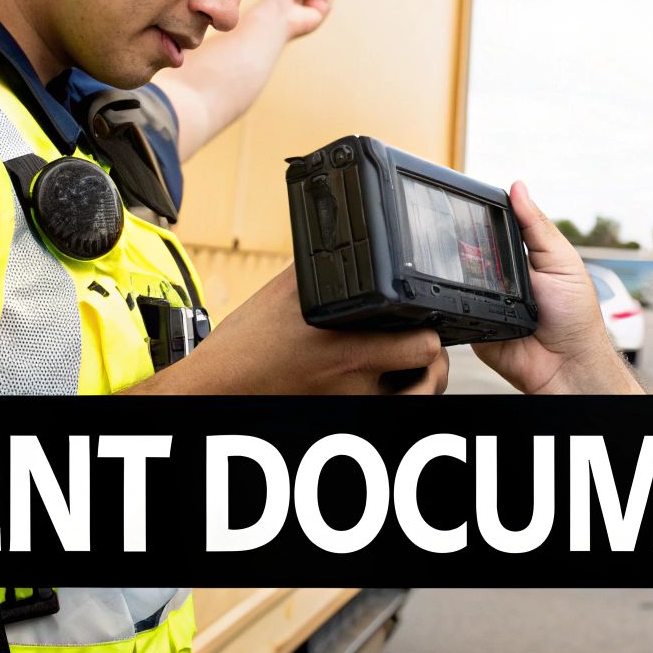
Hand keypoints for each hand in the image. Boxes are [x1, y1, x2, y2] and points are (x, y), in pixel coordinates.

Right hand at [145, 266, 446, 395]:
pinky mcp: (344, 419)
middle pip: (430, 370)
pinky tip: (386, 387)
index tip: (427, 318)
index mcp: (348, 340)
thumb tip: (341, 234)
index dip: (433, 325)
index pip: (423, 339)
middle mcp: (354, 375)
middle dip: (436, 357)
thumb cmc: (246, 342)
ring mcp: (350, 403)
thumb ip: (322, 267)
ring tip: (413, 370)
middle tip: (424, 345)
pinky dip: (395, 400)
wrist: (217, 387)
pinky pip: (386, 412)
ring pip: (416, 399)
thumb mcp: (285, 291)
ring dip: (422, 384)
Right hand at [475, 182, 641, 394]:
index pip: (491, 231)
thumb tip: (518, 187)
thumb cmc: (575, 316)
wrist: (568, 364)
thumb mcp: (562, 260)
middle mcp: (498, 279)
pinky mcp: (471, 325)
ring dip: (461, 274)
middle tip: (466, 241)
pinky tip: (468, 298)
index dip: (480, 218)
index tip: (465, 202)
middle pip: (469, 252)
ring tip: (475, 274)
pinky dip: (458, 303)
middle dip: (465, 246)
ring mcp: (482, 301)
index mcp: (519, 259)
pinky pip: (454, 310)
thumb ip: (537, 226)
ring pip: (456, 279)